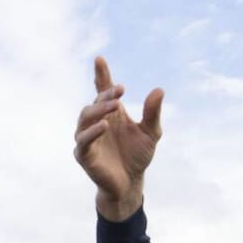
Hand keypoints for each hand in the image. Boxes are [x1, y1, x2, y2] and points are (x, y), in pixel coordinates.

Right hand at [74, 56, 164, 221]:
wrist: (130, 183)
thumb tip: (159, 90)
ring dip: (98, 109)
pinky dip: (91, 132)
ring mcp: (88, 138)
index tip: (100, 59)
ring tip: (114, 105)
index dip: (101, 75)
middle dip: (105, 94)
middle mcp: (97, 123)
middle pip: (94, 102)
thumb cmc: (138, 155)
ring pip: (85, 118)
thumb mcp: (152, 132)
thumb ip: (153, 112)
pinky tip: (104, 126)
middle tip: (121, 91)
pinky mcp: (84, 155)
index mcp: (112, 114)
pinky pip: (83, 141)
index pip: (102, 90)